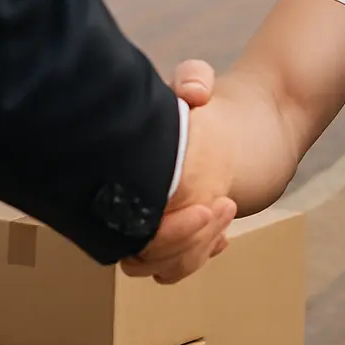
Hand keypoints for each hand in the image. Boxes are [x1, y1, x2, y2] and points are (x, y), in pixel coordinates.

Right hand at [121, 60, 236, 283]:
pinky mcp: (168, 239)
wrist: (227, 123)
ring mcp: (145, 228)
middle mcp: (122, 208)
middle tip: (218, 207)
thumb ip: (194, 78)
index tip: (203, 206)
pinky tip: (222, 234)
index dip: (159, 229)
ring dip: (193, 251)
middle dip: (180, 243)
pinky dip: (198, 255)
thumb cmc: (194, 106)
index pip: (118, 224)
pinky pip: (175, 266)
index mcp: (117, 175)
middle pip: (139, 256)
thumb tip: (194, 92)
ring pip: (159, 266)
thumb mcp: (195, 82)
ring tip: (226, 208)